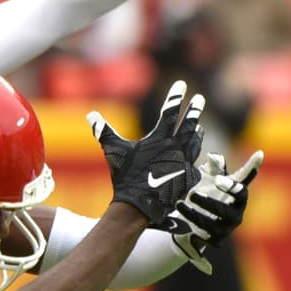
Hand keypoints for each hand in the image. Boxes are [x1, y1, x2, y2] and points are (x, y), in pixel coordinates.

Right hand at [87, 80, 203, 225]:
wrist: (138, 205)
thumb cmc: (125, 177)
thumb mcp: (113, 151)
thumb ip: (104, 131)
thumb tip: (91, 115)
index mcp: (160, 138)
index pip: (170, 111)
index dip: (176, 97)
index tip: (181, 85)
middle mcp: (176, 148)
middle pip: (189, 124)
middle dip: (194, 110)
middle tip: (199, 99)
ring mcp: (184, 163)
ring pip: (195, 144)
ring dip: (196, 134)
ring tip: (199, 128)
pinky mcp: (187, 179)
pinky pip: (193, 166)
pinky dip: (194, 160)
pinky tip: (193, 159)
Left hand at [165, 149, 263, 272]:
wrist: (196, 218)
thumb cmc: (208, 192)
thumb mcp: (210, 177)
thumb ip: (214, 167)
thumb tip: (213, 157)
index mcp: (239, 197)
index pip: (241, 191)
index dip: (232, 186)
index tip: (218, 180)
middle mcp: (236, 214)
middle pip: (225, 210)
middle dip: (208, 203)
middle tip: (192, 195)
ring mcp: (226, 229)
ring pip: (211, 224)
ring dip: (194, 215)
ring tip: (178, 204)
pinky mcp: (214, 240)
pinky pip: (203, 238)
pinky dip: (191, 230)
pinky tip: (180, 223)